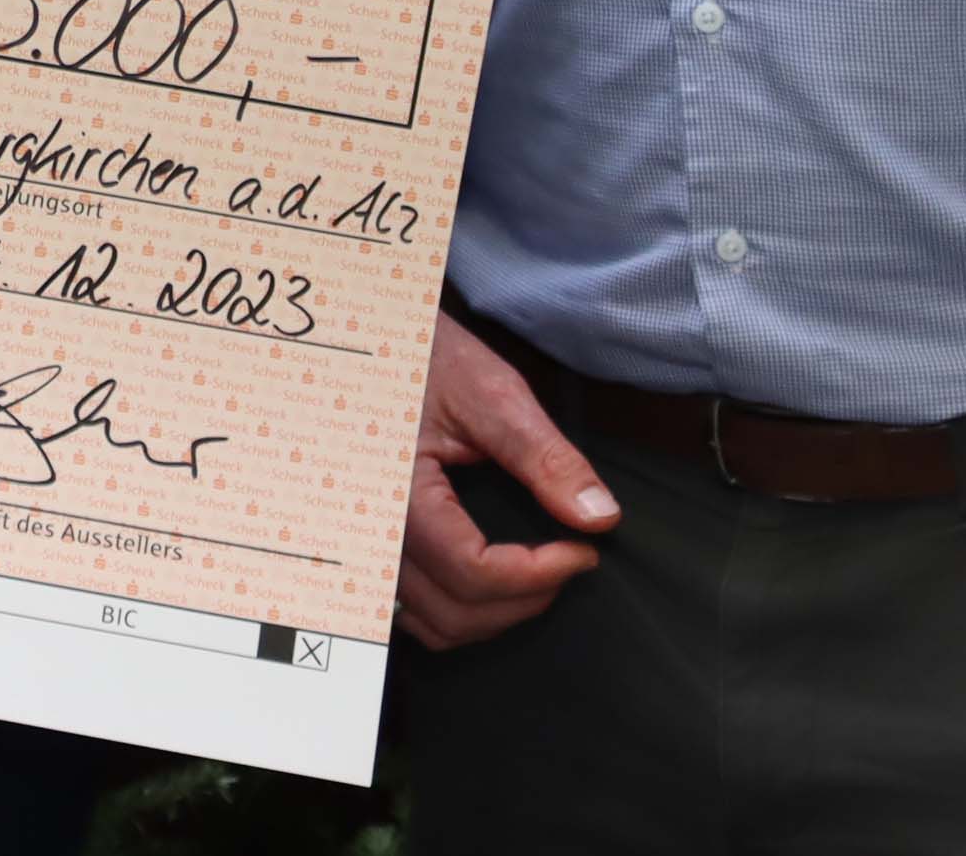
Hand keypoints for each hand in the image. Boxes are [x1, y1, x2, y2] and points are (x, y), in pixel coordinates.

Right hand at [396, 312, 619, 648]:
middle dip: (526, 598)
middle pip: (456, 613)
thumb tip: (599, 517)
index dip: (541, 574)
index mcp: (400, 493)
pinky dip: (459, 610)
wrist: (367, 340)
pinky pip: (410, 612)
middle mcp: (372, 530)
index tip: (585, 551)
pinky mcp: (371, 544)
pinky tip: (493, 576)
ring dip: (494, 614)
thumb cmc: (424, 357)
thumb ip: (544, 457)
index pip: (474, 573)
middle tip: (568, 559)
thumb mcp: (490, 393)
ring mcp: (366, 543)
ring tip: (535, 571)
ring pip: (433, 625)